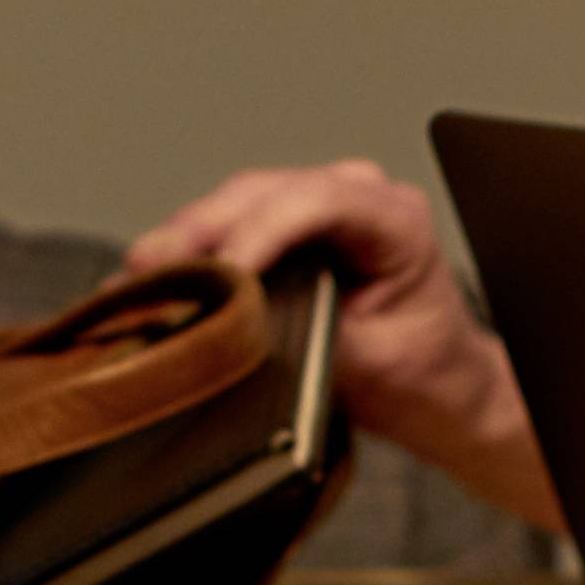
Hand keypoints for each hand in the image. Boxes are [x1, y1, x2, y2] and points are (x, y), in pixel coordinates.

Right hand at [132, 159, 556, 535]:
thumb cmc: (426, 376)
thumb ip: (317, 338)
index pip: (316, 203)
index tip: (220, 272)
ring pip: (240, 201)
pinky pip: (236, 222)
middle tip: (148, 266)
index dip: (259, 231)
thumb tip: (247, 329)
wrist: (443, 390)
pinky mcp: (292, 228)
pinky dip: (197, 247)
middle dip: (202, 229)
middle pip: (264, 194)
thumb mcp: (378, 366)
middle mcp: (359, 195)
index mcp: (396, 220)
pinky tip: (159, 273)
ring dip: (189, 236)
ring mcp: (323, 205)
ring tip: (141, 274)